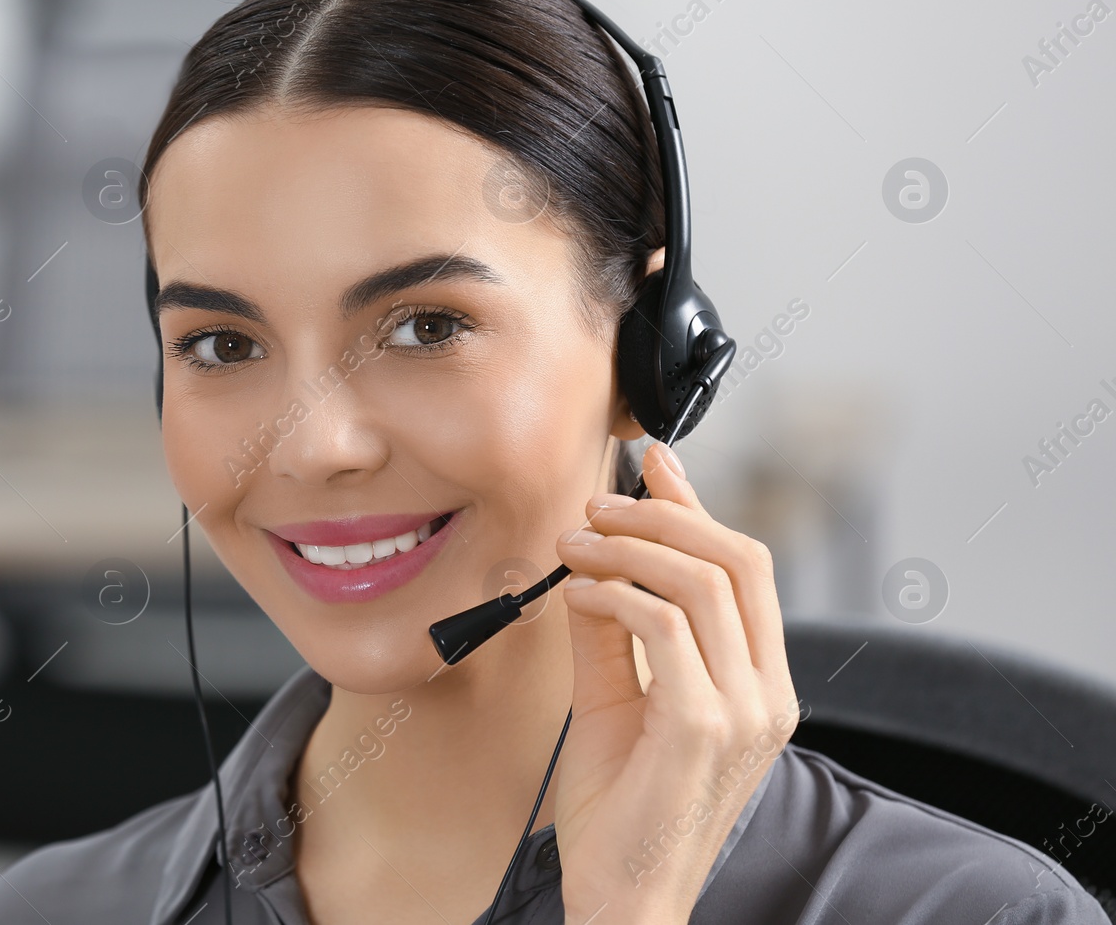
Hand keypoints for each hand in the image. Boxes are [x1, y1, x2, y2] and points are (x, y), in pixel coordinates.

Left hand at [550, 442, 798, 923]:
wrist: (623, 897)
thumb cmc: (622, 808)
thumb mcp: (615, 700)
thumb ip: (612, 631)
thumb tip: (592, 560)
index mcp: (760, 685)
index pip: (746, 570)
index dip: (698, 508)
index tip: (652, 462)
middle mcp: (768, 695)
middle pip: (737, 560)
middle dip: (662, 516)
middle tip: (596, 506)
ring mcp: (744, 712)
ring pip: (702, 583)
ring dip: (629, 549)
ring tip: (575, 544)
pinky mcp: (702, 727)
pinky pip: (662, 627)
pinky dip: (614, 596)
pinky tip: (577, 596)